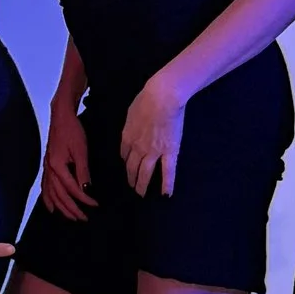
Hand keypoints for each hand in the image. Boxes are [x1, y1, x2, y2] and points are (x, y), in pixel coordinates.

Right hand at [39, 100, 92, 219]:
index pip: (72, 189)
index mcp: (58, 166)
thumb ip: (83, 171)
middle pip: (59, 195)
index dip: (84, 199)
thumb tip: (87, 189)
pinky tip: (51, 207)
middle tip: (83, 219)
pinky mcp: (47, 166)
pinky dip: (48, 199)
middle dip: (72, 209)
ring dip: (60, 208)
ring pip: (51, 194)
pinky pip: (45, 188)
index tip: (95, 206)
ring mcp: (46, 169)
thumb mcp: (81, 150)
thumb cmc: (73, 131)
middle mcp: (49, 170)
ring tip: (70, 217)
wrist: (60, 116)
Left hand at [120, 71, 187, 198]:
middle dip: (131, 177)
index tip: (128, 165)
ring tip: (141, 194)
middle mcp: (137, 148)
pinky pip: (168, 172)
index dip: (126, 161)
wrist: (161, 99)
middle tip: (131, 186)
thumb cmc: (146, 99)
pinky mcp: (169, 152)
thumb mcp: (131, 111)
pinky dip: (166, 184)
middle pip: (131, 167)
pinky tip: (166, 195)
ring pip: (145, 173)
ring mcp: (153, 152)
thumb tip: (135, 126)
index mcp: (127, 136)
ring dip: (141, 185)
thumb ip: (132, 123)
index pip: (124, 154)